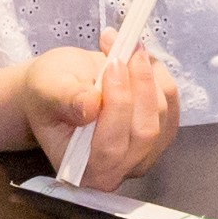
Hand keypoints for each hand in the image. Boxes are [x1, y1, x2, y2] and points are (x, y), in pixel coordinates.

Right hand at [11, 42, 180, 183]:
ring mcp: (143, 155)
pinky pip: (172, 106)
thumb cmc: (47, 91)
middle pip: (144, 131)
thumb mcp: (45, 88)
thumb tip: (90, 105)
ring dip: (149, 75)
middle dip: (140, 84)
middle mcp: (116, 171)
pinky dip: (160, 78)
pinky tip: (140, 62)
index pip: (110, 146)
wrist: (59, 89)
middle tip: (127, 48)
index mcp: (82, 169)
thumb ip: (66, 98)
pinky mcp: (161, 136)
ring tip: (126, 47)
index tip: (114, 64)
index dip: (118, 104)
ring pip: (162, 115)